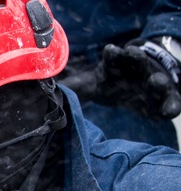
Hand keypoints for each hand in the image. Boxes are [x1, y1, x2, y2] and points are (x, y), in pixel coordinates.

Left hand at [60, 38, 180, 118]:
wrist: (143, 88)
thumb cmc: (115, 85)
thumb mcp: (96, 84)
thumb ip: (78, 87)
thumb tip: (49, 89)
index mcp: (118, 64)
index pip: (115, 55)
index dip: (113, 52)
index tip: (110, 50)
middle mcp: (138, 68)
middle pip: (138, 60)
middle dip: (136, 57)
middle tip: (134, 54)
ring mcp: (154, 81)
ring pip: (157, 78)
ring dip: (157, 79)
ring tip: (156, 82)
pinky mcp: (166, 97)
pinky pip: (171, 101)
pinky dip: (171, 105)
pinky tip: (169, 111)